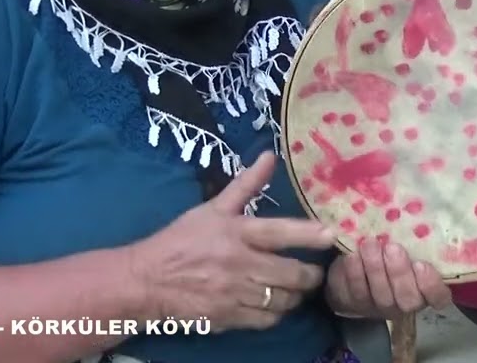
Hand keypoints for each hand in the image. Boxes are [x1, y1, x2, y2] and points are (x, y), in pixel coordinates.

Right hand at [128, 153, 336, 331]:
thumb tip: (270, 156)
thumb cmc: (180, 240)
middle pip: (290, 274)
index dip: (308, 234)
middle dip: (310, 275)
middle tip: (314, 272)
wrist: (145, 282)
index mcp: (236, 233)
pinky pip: (266, 320)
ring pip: (283, 300)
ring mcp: (234, 294)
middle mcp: (239, 264)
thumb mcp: (212, 209)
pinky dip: (277, 313)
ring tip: (297, 288)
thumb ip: (246, 185)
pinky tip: (275, 304)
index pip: (279, 232)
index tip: (331, 235)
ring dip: (296, 295)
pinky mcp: (228, 318)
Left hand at [326, 239, 452, 317]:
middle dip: (399, 272)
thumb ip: (414, 241)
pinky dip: (354, 273)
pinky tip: (352, 255)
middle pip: (408, 299)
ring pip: (380, 296)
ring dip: (375, 269)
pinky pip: (355, 292)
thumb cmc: (390, 252)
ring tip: (370, 244)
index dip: (431, 284)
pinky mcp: (354, 304)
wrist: (355, 267)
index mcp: (424, 289)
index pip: (438, 297)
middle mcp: (404, 303)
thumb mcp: (406, 245)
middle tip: (392, 248)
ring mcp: (378, 307)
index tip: (421, 264)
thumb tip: (418, 214)